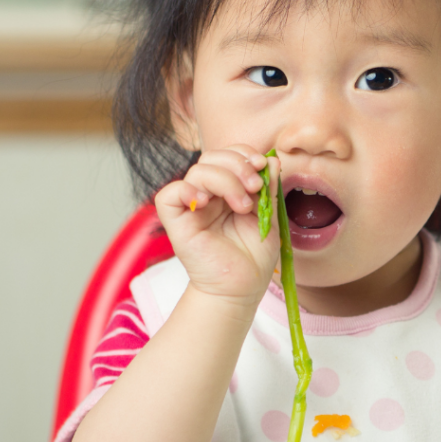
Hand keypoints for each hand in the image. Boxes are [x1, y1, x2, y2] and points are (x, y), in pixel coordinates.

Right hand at [154, 145, 279, 307]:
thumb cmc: (253, 255)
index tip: (263, 166)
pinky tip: (206, 202)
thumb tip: (272, 159)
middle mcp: (208, 194)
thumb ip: (268, 188)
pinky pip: (169, 194)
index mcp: (227, 188)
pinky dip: (188, 190)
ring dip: (225, 180)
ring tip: (242, 206)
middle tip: (255, 187)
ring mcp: (191, 206)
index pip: (228, 155)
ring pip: (197, 171)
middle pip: (211, 157)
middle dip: (237, 165)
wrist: (242, 288)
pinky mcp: (176, 222)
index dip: (244, 153)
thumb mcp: (268, 215)